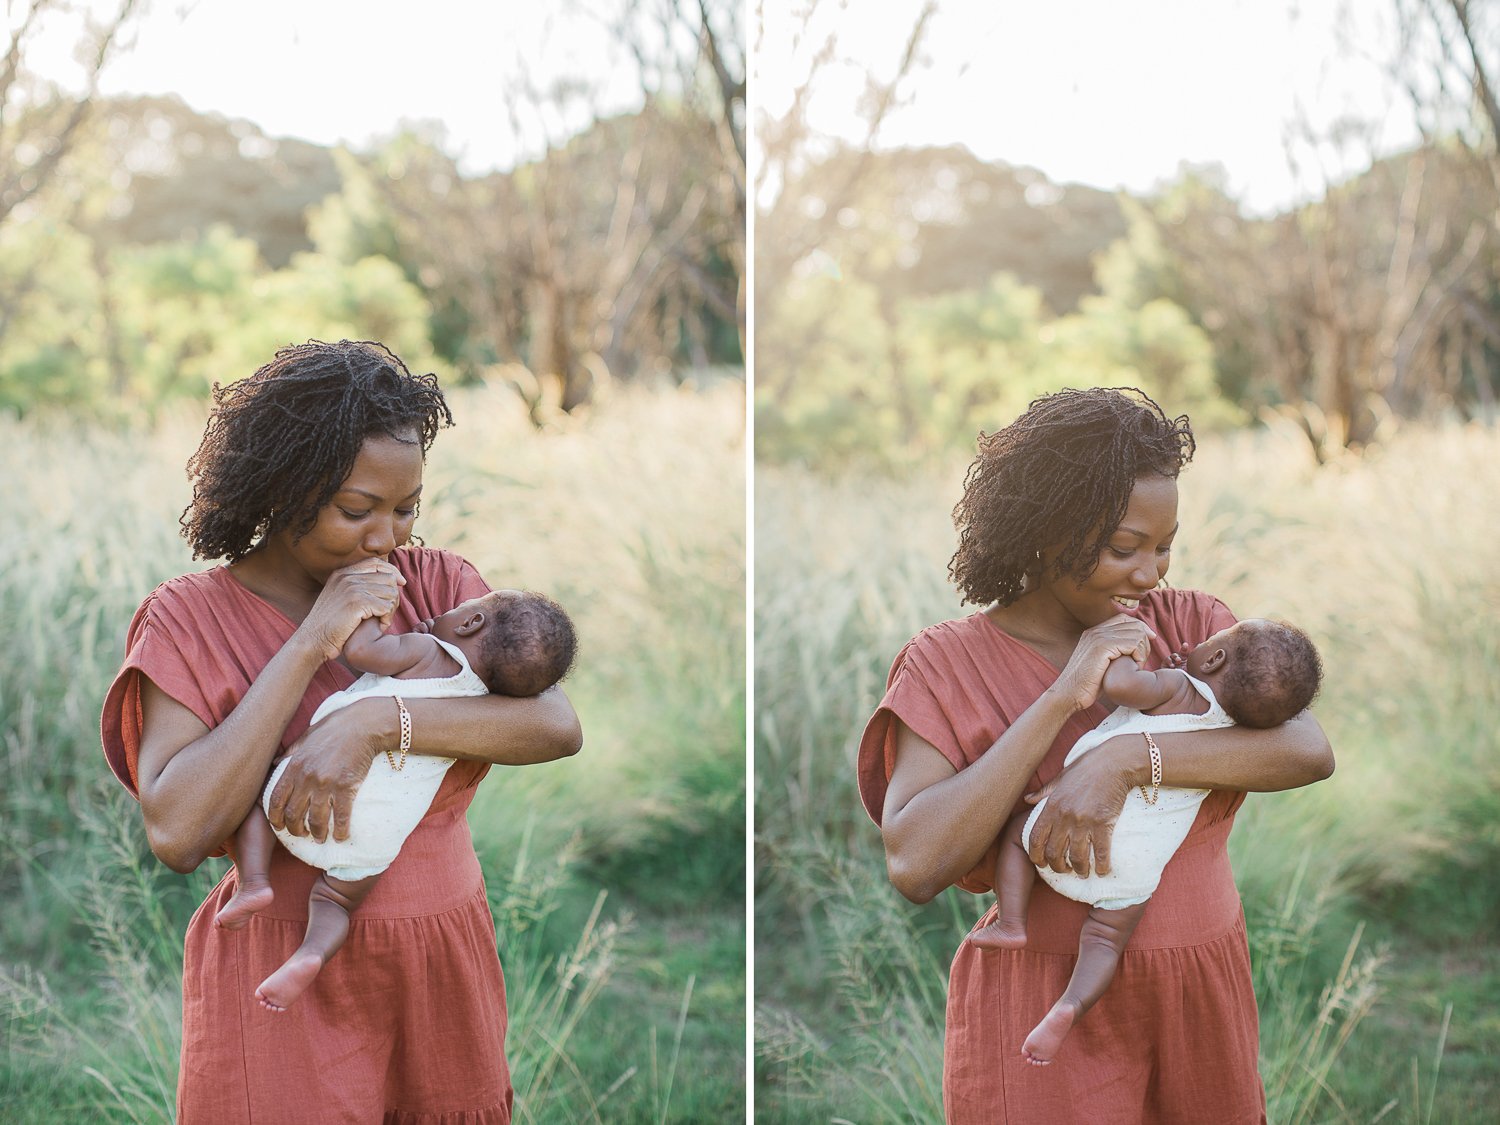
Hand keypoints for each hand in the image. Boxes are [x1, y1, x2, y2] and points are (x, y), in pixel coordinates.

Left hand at [265, 701, 384, 842]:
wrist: (364, 724)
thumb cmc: (336, 727)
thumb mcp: (308, 736)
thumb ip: (291, 751)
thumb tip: (276, 763)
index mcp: (295, 766)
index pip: (277, 799)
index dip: (276, 817)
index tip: (279, 827)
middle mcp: (307, 778)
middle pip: (294, 814)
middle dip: (295, 829)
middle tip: (301, 834)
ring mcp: (326, 784)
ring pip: (315, 819)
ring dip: (317, 833)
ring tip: (320, 838)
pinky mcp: (346, 787)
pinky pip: (340, 816)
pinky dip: (340, 830)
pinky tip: (341, 837)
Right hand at [298, 560, 405, 661]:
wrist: (313, 641)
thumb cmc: (331, 625)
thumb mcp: (340, 598)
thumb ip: (358, 586)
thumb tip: (390, 579)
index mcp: (342, 573)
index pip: (376, 562)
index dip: (392, 571)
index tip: (401, 583)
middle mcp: (347, 577)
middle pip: (387, 578)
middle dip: (393, 596)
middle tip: (386, 613)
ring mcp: (351, 588)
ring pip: (390, 592)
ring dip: (391, 609)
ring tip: (381, 620)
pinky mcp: (356, 603)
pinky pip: (386, 606)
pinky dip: (387, 618)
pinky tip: (379, 626)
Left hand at [1023, 737, 1134, 876]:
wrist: (1114, 763)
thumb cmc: (1087, 768)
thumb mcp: (1060, 778)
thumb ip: (1043, 792)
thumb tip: (1026, 799)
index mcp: (1052, 806)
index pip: (1036, 838)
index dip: (1036, 856)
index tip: (1041, 864)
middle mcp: (1064, 816)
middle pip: (1054, 852)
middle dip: (1058, 867)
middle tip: (1064, 870)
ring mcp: (1083, 821)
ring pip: (1076, 857)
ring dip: (1079, 869)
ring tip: (1082, 872)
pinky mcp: (1103, 824)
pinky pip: (1100, 852)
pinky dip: (1101, 866)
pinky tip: (1102, 871)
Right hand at [1047, 614, 1156, 713]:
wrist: (1069, 694)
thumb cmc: (1087, 685)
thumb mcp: (1101, 664)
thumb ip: (1114, 652)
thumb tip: (1135, 647)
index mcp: (1094, 632)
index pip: (1124, 618)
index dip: (1140, 627)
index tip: (1149, 641)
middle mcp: (1096, 630)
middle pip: (1133, 624)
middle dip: (1144, 641)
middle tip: (1142, 660)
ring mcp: (1098, 637)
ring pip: (1136, 633)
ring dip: (1143, 650)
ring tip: (1138, 666)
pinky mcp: (1102, 647)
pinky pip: (1133, 643)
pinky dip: (1139, 655)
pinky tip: (1135, 667)